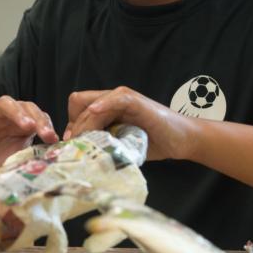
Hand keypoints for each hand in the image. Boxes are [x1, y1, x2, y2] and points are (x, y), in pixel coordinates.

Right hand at [0, 96, 58, 174]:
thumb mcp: (18, 162)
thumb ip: (33, 156)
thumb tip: (56, 159)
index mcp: (21, 126)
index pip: (37, 116)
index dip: (46, 125)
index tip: (54, 139)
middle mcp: (6, 118)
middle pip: (24, 106)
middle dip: (36, 118)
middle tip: (45, 133)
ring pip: (2, 105)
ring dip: (16, 112)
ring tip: (26, 124)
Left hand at [64, 87, 197, 160]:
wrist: (181, 140)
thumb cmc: (152, 142)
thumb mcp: (120, 144)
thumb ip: (102, 143)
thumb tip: (78, 154)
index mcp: (105, 108)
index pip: (76, 108)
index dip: (71, 125)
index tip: (73, 144)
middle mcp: (111, 100)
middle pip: (80, 107)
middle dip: (76, 128)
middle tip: (78, 148)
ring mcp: (124, 99)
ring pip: (93, 104)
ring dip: (86, 123)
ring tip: (88, 142)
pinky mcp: (137, 102)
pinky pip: (117, 98)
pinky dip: (104, 104)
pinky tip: (96, 112)